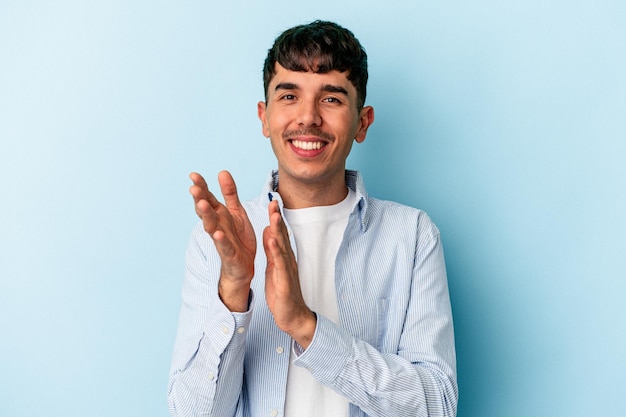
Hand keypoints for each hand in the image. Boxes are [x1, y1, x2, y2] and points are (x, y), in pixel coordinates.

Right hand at [190, 171, 255, 311]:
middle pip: (206, 211)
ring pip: (211, 226)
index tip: (193, 175)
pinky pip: (224, 245)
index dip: (201, 187)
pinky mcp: (229, 253)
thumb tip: (222, 171)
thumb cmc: (237, 237)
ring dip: (206, 216)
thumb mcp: (236, 211)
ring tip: (201, 205)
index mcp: (219, 214)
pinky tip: (217, 233)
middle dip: (199, 199)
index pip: (207, 198)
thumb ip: (229, 193)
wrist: (243, 266)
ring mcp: (221, 239)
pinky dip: (220, 239)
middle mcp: (217, 225)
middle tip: (193, 188)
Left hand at [263, 200, 315, 348]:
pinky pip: (280, 265)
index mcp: (283, 257)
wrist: (293, 317)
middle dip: (277, 217)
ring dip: (279, 230)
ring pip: (282, 247)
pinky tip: (272, 240)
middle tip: (273, 199)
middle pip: (282, 235)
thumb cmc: (283, 294)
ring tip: (274, 214)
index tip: (271, 201)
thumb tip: (269, 231)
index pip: (279, 233)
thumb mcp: (274, 268)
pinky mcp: (285, 282)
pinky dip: (276, 251)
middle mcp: (287, 260)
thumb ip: (272, 250)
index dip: (275, 217)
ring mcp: (287, 270)